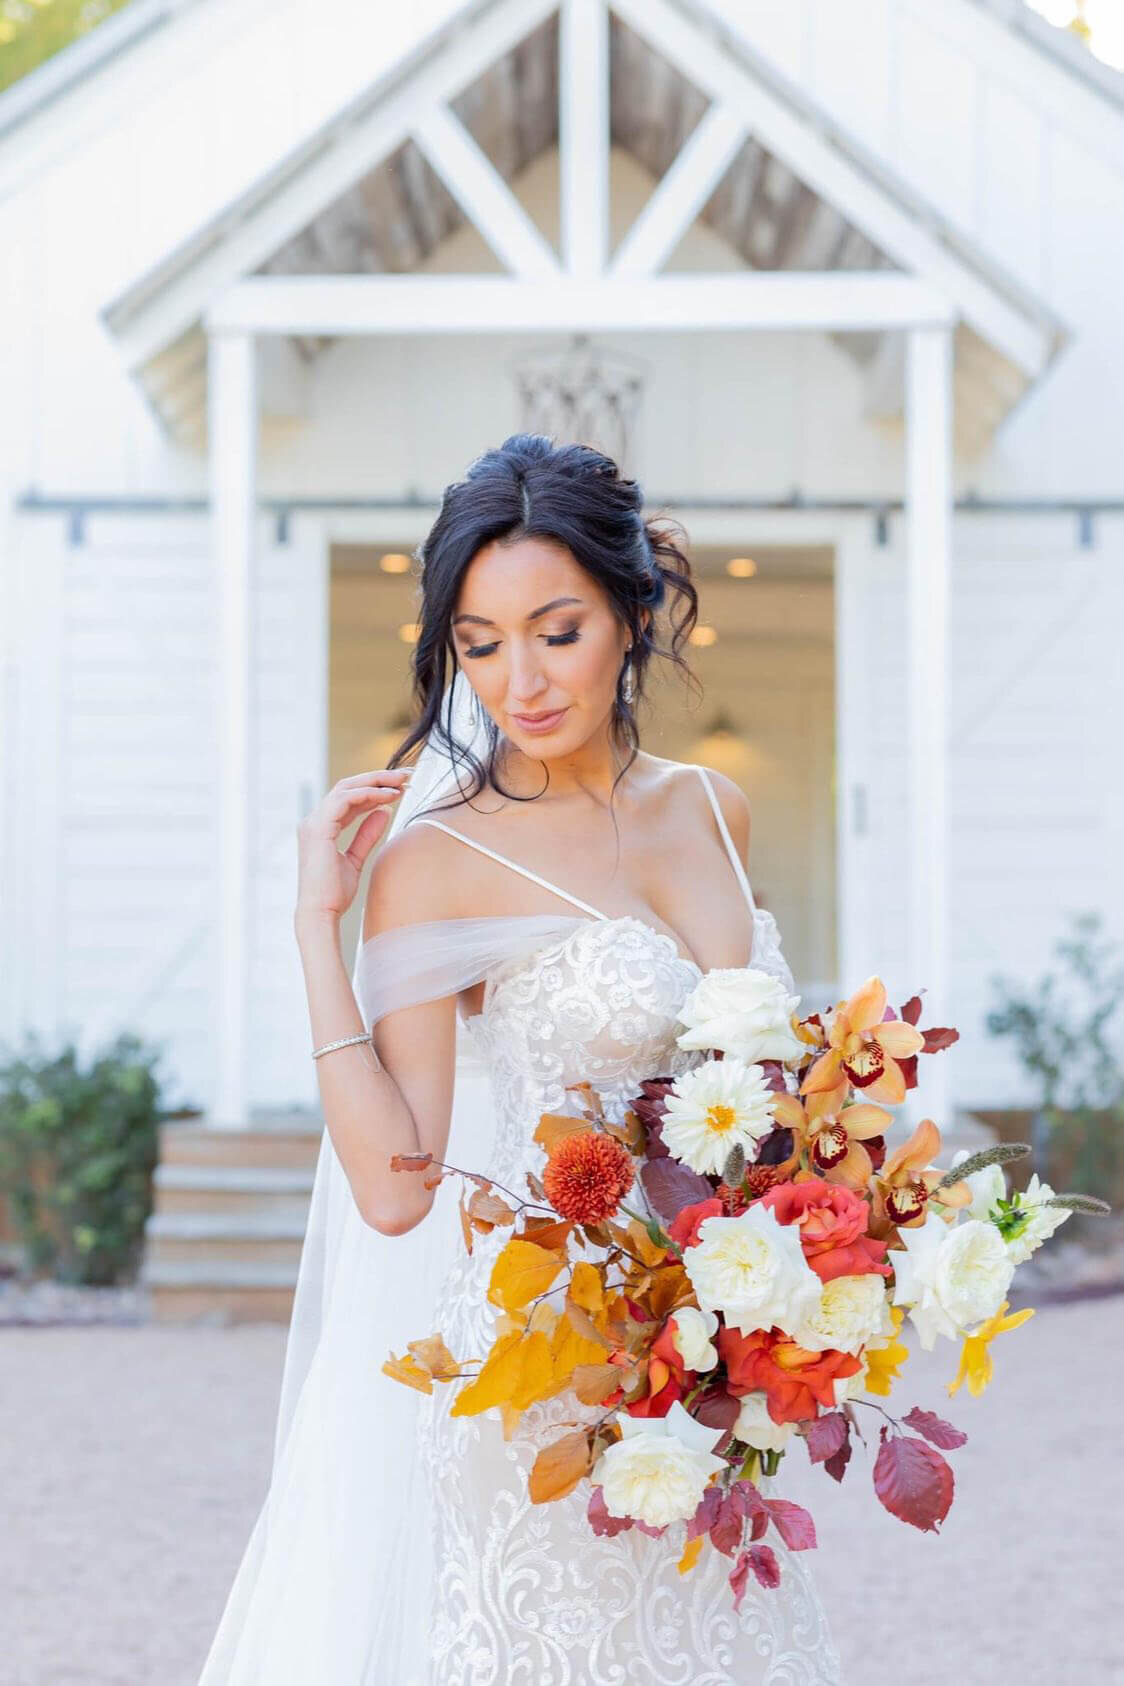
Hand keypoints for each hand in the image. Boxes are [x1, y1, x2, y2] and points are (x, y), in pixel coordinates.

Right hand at [295, 768, 412, 927]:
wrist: (321, 913)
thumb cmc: (335, 893)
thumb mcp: (356, 859)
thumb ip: (367, 834)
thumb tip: (384, 813)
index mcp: (321, 827)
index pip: (349, 798)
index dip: (374, 789)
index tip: (400, 787)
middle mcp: (314, 821)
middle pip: (347, 787)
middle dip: (377, 778)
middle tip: (405, 775)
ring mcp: (314, 823)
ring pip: (346, 788)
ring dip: (375, 782)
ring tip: (401, 782)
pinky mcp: (318, 828)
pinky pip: (344, 800)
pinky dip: (368, 794)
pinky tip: (388, 797)